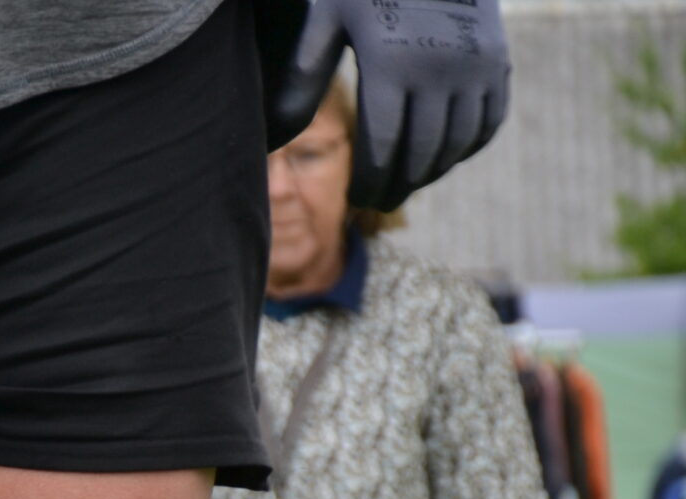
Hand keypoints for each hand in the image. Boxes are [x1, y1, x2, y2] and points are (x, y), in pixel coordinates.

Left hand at [271, 0, 508, 210]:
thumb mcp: (327, 19)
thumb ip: (302, 77)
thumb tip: (276, 137)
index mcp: (392, 64)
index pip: (381, 148)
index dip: (369, 182)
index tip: (355, 199)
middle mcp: (441, 69)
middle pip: (421, 154)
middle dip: (399, 186)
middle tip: (381, 203)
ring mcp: (476, 67)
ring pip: (458, 144)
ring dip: (433, 172)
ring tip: (408, 183)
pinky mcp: (499, 61)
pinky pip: (490, 122)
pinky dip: (468, 147)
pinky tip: (443, 157)